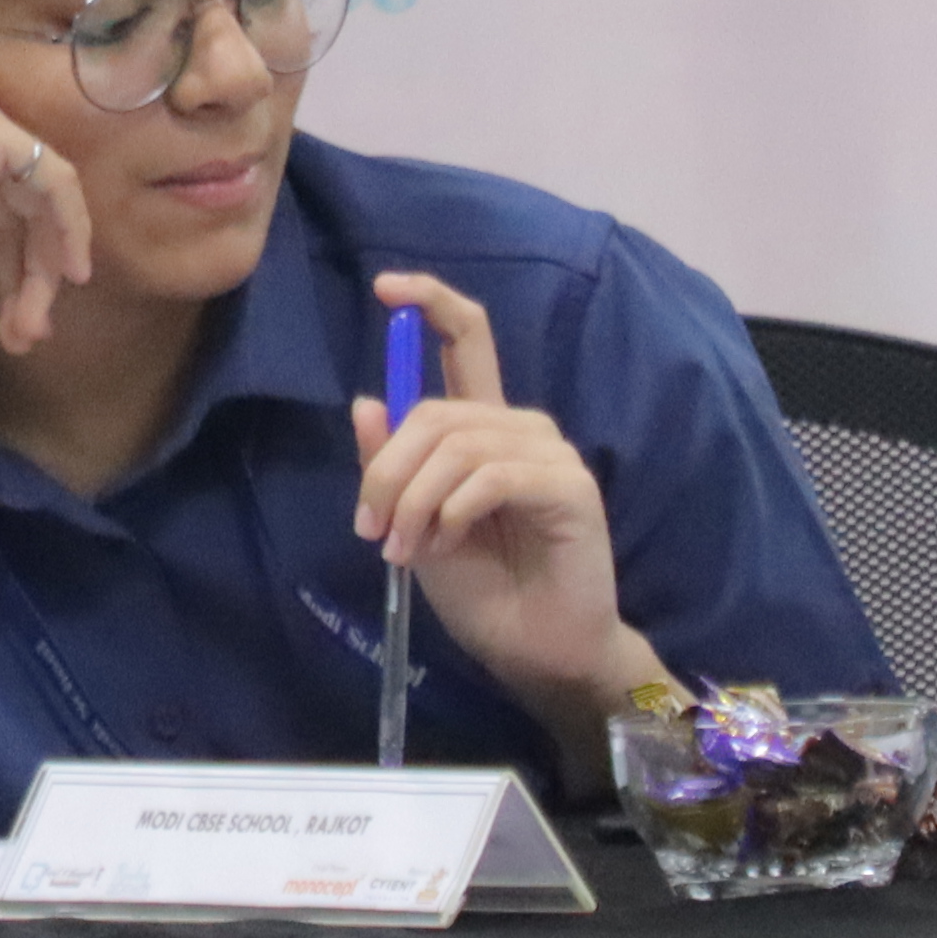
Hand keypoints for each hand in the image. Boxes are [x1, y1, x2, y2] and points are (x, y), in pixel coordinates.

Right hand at [0, 74, 91, 355]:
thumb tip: (14, 260)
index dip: (17, 254)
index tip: (21, 312)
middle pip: (21, 197)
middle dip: (31, 269)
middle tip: (29, 332)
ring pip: (40, 197)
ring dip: (40, 269)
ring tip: (30, 330)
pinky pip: (53, 180)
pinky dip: (66, 229)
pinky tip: (63, 276)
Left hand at [345, 273, 644, 720]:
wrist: (535, 651)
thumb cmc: (484, 592)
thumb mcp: (414, 525)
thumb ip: (392, 467)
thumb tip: (366, 400)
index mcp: (483, 430)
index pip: (466, 342)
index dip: (430, 303)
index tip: (383, 286)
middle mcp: (520, 428)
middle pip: (437, 410)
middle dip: (388, 469)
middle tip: (373, 529)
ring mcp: (550, 454)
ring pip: (458, 443)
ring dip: (416, 499)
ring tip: (407, 550)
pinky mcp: (570, 487)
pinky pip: (494, 475)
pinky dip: (454, 509)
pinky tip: (448, 542)